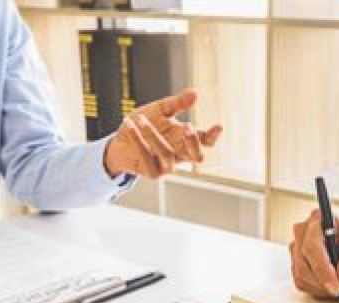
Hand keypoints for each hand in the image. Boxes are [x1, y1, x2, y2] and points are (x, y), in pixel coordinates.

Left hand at [103, 88, 221, 178]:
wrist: (119, 142)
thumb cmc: (143, 126)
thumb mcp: (160, 110)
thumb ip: (177, 104)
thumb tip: (195, 93)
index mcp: (185, 141)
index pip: (205, 142)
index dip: (213, 136)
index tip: (218, 126)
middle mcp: (180, 156)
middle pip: (198, 156)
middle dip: (194, 142)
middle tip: (188, 126)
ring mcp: (167, 167)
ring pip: (167, 154)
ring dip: (153, 135)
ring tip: (141, 119)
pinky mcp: (152, 173)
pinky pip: (147, 156)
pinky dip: (138, 139)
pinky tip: (131, 124)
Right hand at [289, 209, 338, 299]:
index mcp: (319, 218)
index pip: (312, 247)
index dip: (323, 269)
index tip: (336, 286)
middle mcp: (303, 231)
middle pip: (303, 264)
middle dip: (324, 283)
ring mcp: (296, 247)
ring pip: (301, 276)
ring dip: (323, 289)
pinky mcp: (296, 262)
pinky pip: (302, 282)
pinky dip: (318, 290)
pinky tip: (333, 286)